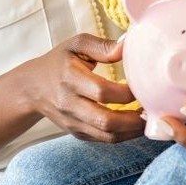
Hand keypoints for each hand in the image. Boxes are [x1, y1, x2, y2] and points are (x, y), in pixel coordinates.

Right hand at [26, 33, 144, 142]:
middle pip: (104, 120)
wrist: (33, 88)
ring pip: (106, 135)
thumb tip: (127, 45)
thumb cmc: (59, 61)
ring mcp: (73, 122)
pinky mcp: (77, 133)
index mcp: (70, 79)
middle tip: (153, 108)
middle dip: (133, 118)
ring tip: (149, 118)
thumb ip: (102, 46)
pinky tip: (136, 124)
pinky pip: (103, 140)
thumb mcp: (76, 44)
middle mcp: (69, 104)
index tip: (143, 85)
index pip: (101, 91)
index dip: (125, 92)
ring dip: (132, 131)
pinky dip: (123, 136)